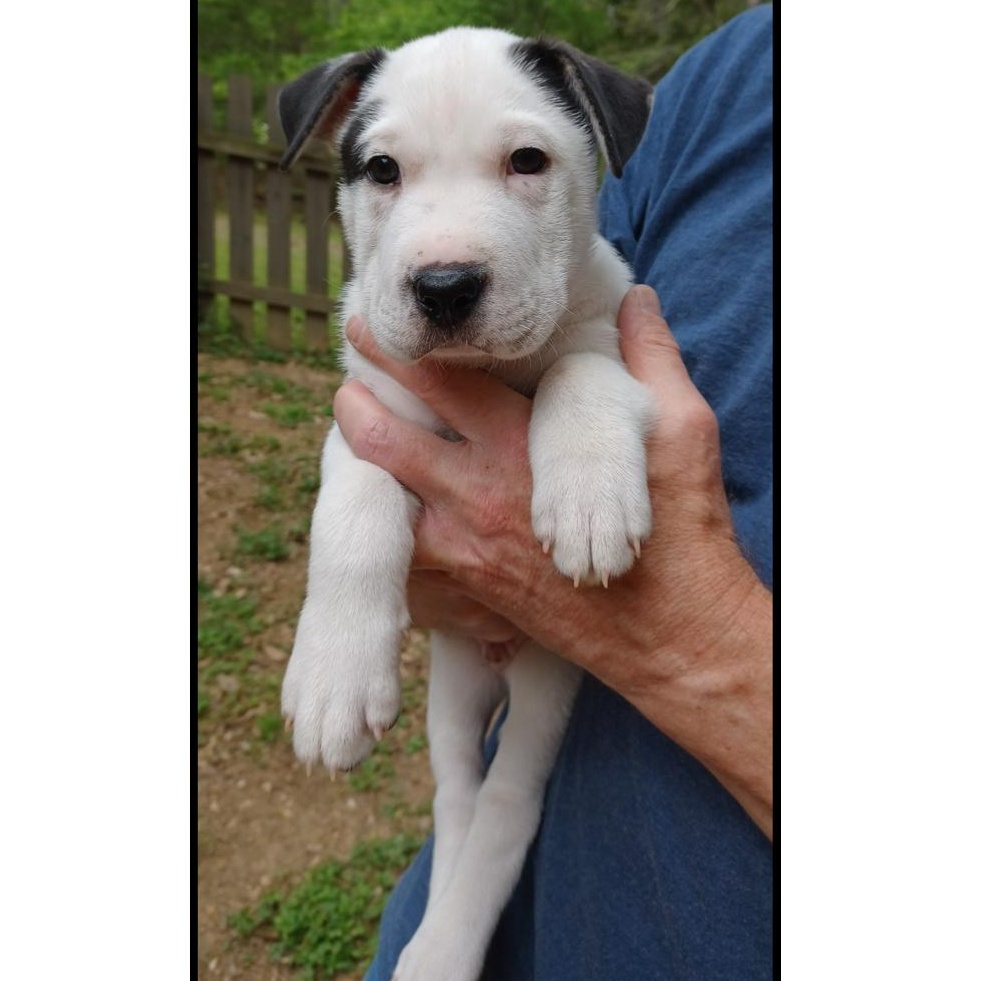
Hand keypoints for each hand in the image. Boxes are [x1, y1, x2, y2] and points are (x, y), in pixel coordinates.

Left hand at [334, 285, 772, 835]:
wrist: (668, 633)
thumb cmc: (681, 532)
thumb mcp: (683, 431)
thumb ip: (653, 357)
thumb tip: (637, 301)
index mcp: (524, 449)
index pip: (442, 388)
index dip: (395, 354)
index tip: (366, 329)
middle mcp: (481, 497)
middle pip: (387, 442)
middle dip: (356, 406)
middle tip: (347, 386)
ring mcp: (466, 550)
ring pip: (384, 505)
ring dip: (365, 472)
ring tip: (359, 447)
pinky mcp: (467, 591)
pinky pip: (403, 563)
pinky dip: (390, 538)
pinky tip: (393, 518)